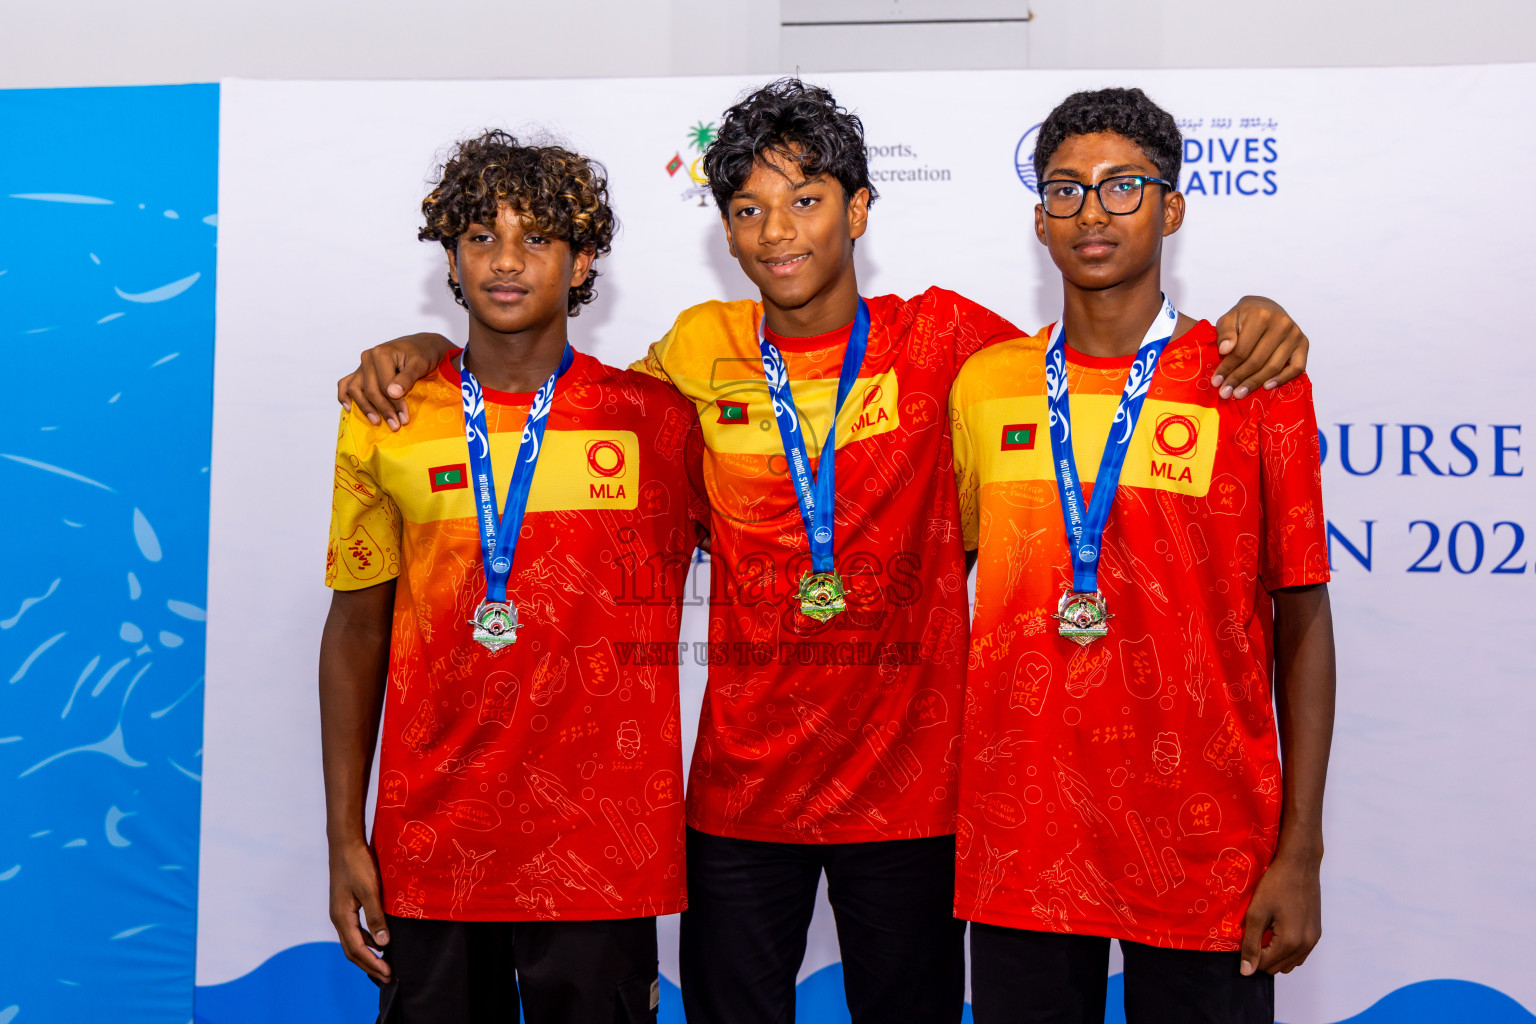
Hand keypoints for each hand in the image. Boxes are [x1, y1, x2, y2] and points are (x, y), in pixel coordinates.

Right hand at [328, 839, 391, 982]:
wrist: (344, 844)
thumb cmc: (357, 864)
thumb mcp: (370, 890)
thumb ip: (376, 916)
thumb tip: (383, 944)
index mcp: (342, 917)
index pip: (357, 950)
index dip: (373, 964)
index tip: (388, 974)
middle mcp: (338, 918)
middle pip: (352, 951)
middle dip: (369, 966)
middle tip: (387, 977)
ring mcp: (340, 912)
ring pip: (352, 942)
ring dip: (367, 955)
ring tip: (384, 964)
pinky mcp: (345, 906)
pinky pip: (355, 931)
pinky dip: (366, 941)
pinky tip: (379, 941)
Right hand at [337, 333, 451, 430]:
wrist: (421, 345)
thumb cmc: (423, 354)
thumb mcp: (420, 364)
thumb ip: (406, 378)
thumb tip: (392, 393)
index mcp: (381, 353)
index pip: (385, 385)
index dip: (395, 404)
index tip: (404, 419)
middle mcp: (368, 358)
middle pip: (371, 389)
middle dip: (383, 409)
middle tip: (395, 425)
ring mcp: (362, 365)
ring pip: (356, 389)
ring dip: (365, 408)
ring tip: (377, 422)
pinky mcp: (361, 371)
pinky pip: (346, 383)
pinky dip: (344, 396)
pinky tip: (349, 409)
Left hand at [1212, 296, 1308, 399]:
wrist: (1267, 307)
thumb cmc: (1245, 316)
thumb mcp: (1229, 319)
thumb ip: (1224, 333)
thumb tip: (1225, 350)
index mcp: (1261, 315)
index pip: (1242, 350)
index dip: (1228, 368)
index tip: (1216, 381)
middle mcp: (1281, 324)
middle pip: (1257, 360)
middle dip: (1239, 378)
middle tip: (1225, 393)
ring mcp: (1295, 334)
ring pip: (1274, 367)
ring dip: (1255, 383)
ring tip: (1239, 393)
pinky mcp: (1303, 344)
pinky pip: (1296, 367)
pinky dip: (1282, 379)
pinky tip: (1266, 387)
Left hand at [1239, 850, 1321, 976]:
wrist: (1299, 865)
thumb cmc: (1275, 885)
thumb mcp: (1256, 913)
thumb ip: (1250, 944)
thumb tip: (1246, 972)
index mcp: (1290, 943)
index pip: (1264, 965)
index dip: (1250, 953)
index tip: (1245, 934)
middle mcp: (1306, 946)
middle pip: (1277, 967)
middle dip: (1263, 955)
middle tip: (1255, 931)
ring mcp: (1313, 940)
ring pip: (1290, 963)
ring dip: (1275, 954)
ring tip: (1266, 930)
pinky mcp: (1316, 932)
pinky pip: (1300, 953)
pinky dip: (1287, 949)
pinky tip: (1278, 929)